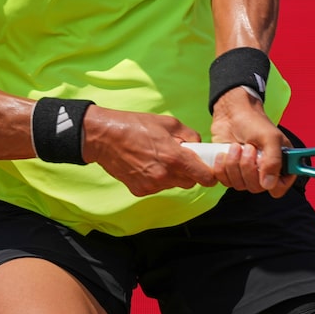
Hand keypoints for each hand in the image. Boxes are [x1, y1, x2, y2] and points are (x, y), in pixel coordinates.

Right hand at [81, 106, 217, 196]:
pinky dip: (156, 178)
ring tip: (157, 157)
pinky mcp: (140, 191)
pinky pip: (157, 187)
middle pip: (190, 182)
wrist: (105, 137)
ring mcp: (151, 185)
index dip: (209, 175)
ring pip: (173, 185)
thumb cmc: (135, 125)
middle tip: (179, 157)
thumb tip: (199, 146)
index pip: (204, 177)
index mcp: (174, 157)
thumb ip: (190, 135)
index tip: (208, 171)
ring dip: (172, 175)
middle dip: (189, 172)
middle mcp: (164, 175)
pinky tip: (146, 164)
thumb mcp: (168, 122)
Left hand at [207, 87, 294, 196]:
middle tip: (247, 147)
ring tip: (235, 146)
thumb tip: (268, 184)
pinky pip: (226, 182)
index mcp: (280, 164)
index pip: (280, 187)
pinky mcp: (231, 172)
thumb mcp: (269, 137)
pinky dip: (222, 168)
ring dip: (234, 165)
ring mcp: (247, 173)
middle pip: (256, 187)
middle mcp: (264, 172)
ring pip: (240, 185)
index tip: (263, 167)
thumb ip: (274, 161)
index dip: (271, 182)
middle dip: (248, 167)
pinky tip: (224, 153)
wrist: (231, 114)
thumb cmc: (253, 122)